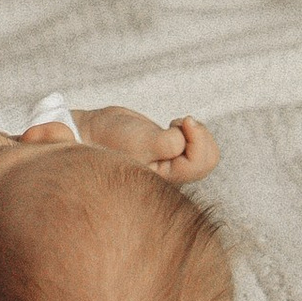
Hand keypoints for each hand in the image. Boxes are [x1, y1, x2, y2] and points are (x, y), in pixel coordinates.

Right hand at [79, 105, 219, 183]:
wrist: (93, 132)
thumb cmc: (112, 139)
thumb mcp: (140, 142)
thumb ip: (168, 143)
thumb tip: (186, 140)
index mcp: (167, 179)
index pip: (199, 164)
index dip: (197, 139)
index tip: (180, 121)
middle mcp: (172, 173)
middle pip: (208, 160)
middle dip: (201, 136)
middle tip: (181, 122)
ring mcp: (172, 161)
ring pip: (206, 151)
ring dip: (197, 131)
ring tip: (175, 124)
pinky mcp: (170, 148)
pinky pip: (196, 142)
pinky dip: (191, 128)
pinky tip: (172, 125)